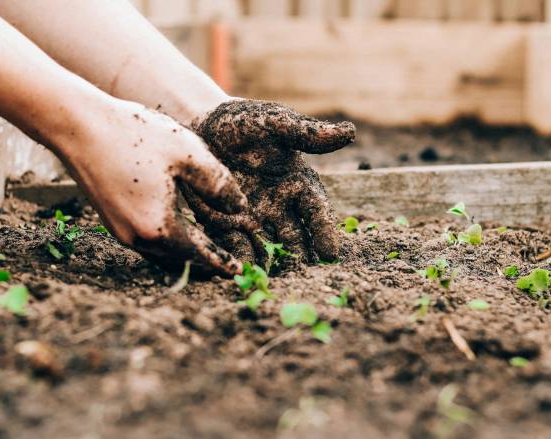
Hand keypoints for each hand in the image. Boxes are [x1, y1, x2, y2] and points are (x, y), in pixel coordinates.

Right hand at [55, 99, 246, 275]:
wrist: (78, 126)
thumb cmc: (135, 135)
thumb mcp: (188, 153)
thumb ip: (218, 184)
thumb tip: (240, 208)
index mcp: (160, 227)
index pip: (199, 254)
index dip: (221, 262)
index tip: (238, 272)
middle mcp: (137, 237)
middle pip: (179, 259)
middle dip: (204, 262)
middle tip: (226, 263)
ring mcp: (120, 231)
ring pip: (161, 253)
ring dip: (184, 253)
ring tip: (205, 249)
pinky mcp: (110, 220)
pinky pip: (146, 240)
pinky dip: (166, 241)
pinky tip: (176, 228)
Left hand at [188, 99, 354, 264]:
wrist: (201, 126)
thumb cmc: (243, 122)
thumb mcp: (274, 123)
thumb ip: (306, 133)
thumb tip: (349, 132)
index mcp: (297, 184)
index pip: (316, 212)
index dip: (324, 232)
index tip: (331, 253)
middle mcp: (279, 207)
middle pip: (296, 238)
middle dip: (301, 259)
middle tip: (306, 279)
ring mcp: (253, 218)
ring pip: (269, 248)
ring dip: (273, 265)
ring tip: (277, 283)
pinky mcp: (226, 224)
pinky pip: (236, 246)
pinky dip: (241, 260)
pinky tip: (244, 273)